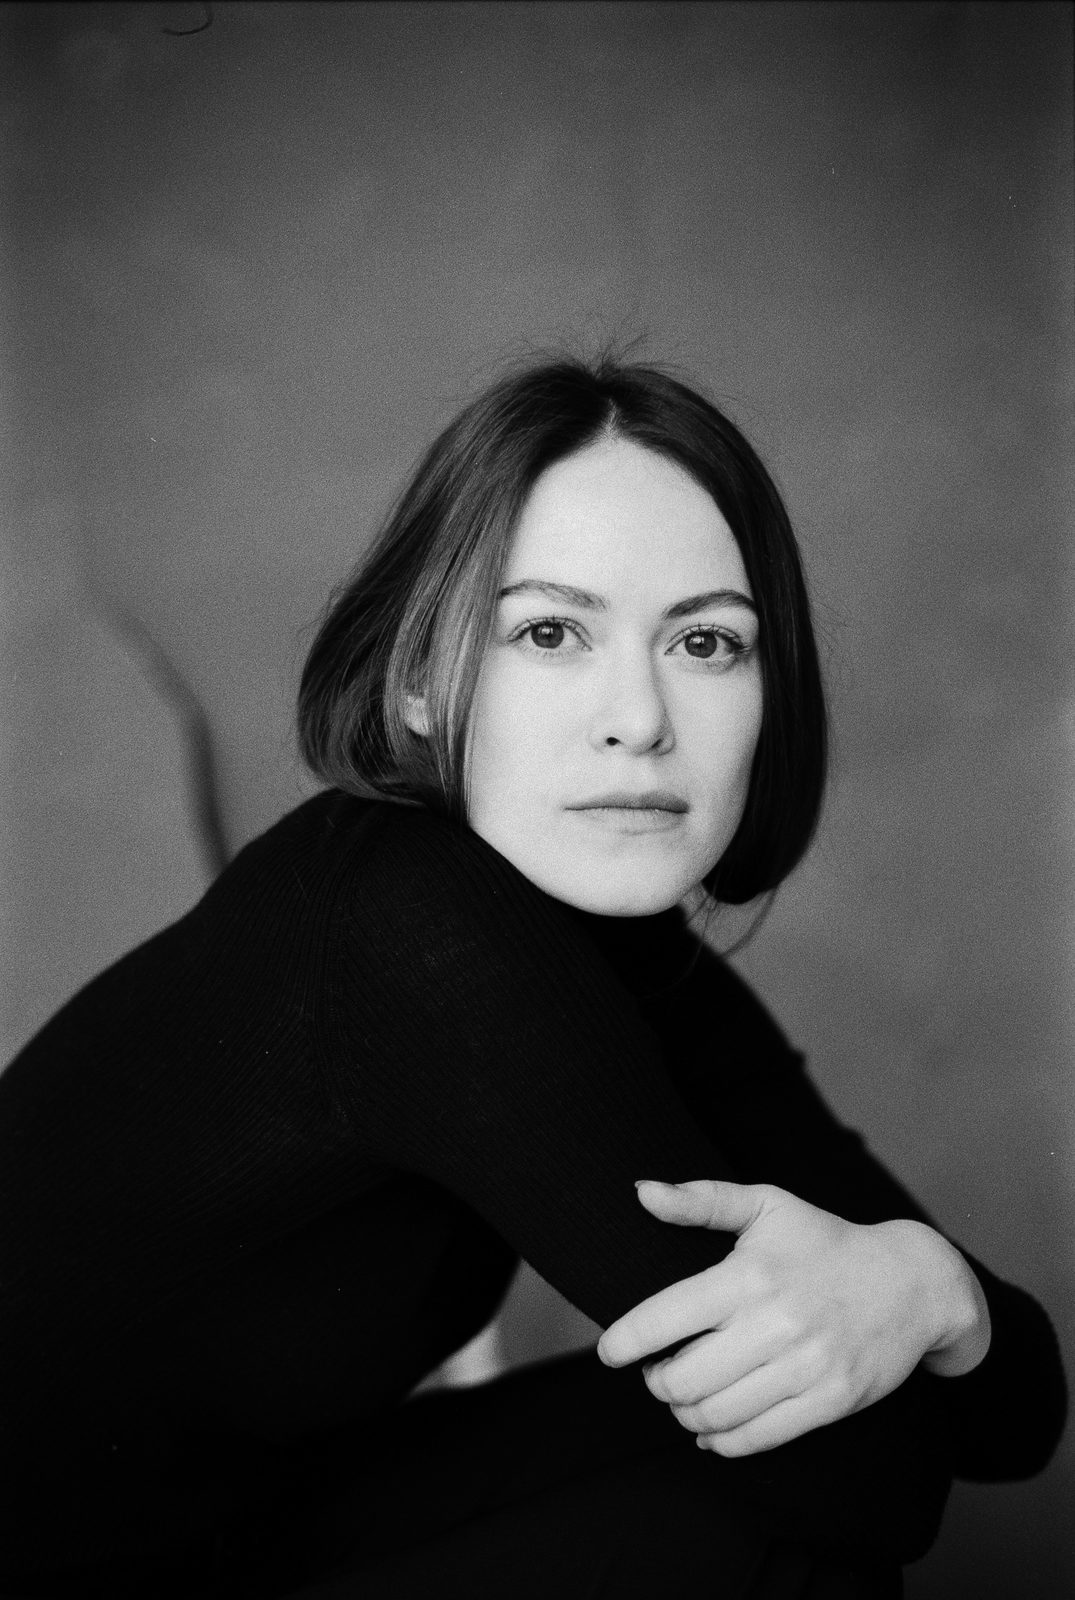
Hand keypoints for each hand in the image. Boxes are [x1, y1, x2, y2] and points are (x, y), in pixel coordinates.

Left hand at [597, 1178, 990, 1456]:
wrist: (913, 1283)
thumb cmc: (825, 1241)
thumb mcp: (768, 1206)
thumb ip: (701, 1200)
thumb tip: (641, 1192)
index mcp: (750, 1274)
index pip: (667, 1316)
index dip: (625, 1341)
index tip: (609, 1351)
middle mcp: (775, 1323)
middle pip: (683, 1378)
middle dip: (656, 1381)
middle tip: (655, 1372)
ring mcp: (805, 1367)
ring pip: (715, 1413)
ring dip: (684, 1412)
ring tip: (682, 1396)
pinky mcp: (830, 1402)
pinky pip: (756, 1438)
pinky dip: (721, 1440)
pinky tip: (710, 1427)